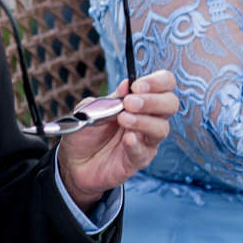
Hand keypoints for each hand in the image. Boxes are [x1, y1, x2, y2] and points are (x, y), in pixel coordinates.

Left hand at [57, 70, 178, 210]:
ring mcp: (146, 140)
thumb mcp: (94, 108)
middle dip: (152, 101)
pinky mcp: (138, 160)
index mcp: (141, 99)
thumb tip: (127, 83)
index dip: (157, 82)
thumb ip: (112, 98)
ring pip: (161, 128)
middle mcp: (149, 118)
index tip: (137, 86)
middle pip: (171, 104)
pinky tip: (127, 139)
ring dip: (144, 121)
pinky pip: (144, 152)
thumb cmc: (86, 131)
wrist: (71, 160)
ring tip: (123, 119)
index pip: (164, 84)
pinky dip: (136, 144)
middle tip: (130, 103)